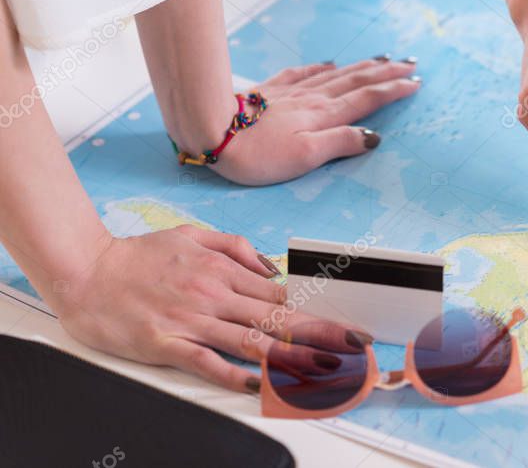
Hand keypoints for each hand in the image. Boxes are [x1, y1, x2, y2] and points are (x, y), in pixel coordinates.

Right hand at [54, 225, 369, 391]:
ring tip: (323, 366)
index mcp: (222, 271)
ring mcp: (190, 320)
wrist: (86, 271)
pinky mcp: (165, 343)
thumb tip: (273, 270)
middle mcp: (212, 295)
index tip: (343, 322)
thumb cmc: (140, 255)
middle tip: (352, 345)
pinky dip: (232, 372)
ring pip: (250, 340)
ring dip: (291, 355)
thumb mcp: (194, 234)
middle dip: (319, 332)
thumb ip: (236, 248)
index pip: (280, 296)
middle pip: (276, 319)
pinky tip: (256, 382)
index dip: (314, 311)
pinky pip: (205, 361)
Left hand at [210, 57, 420, 184]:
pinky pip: (304, 73)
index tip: (416, 83)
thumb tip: (374, 137)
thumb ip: (341, 143)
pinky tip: (329, 63)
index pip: (367, 99)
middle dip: (387, 73)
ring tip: (383, 60)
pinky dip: (322, 67)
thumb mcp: (306, 156)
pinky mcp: (271, 91)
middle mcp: (313, 99)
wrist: (211, 132)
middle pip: (357, 80)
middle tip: (411, 64)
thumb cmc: (258, 154)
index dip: (394, 91)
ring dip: (363, 67)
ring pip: (336, 74)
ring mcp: (292, 93)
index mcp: (324, 115)